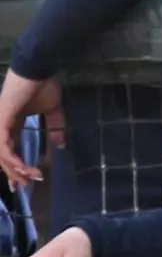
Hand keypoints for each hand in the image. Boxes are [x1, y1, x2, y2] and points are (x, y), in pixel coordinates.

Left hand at [0, 70, 63, 189]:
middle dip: (12, 174)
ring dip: (13, 169)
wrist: (36, 69)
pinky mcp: (1, 119)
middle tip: (23, 188)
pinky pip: (2, 145)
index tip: (25, 182)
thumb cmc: (42, 85)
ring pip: (1, 154)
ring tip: (28, 179)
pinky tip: (21, 167)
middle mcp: (2, 126)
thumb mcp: (52, 110)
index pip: (9, 150)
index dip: (15, 167)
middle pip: (2, 156)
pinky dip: (11, 158)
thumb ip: (56, 126)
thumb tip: (61, 144)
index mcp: (11, 123)